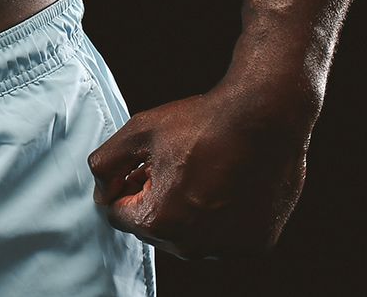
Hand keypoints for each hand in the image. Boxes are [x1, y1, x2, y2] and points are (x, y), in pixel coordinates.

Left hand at [87, 82, 311, 259]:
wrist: (265, 118)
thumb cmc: (202, 124)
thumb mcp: (137, 132)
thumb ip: (105, 165)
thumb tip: (101, 193)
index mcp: (158, 221)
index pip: (118, 214)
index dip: (124, 184)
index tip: (142, 165)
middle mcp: (193, 246)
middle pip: (153, 228)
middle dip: (152, 200)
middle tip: (171, 165)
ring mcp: (227, 248)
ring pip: (188, 236)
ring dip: (185, 212)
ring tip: (199, 173)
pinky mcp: (256, 244)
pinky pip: (222, 236)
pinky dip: (219, 217)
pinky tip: (226, 184)